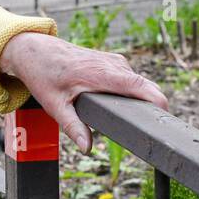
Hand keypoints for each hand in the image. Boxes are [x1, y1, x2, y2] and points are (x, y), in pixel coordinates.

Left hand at [0, 31, 168, 153]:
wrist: (35, 51)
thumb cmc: (43, 76)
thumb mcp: (54, 105)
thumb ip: (72, 127)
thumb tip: (86, 147)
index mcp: (102, 74)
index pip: (142, 88)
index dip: (158, 104)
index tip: (163, 121)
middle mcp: (114, 65)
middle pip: (148, 88)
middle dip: (152, 109)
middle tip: (147, 131)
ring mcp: (116, 62)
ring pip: (140, 85)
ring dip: (139, 101)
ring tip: (133, 121)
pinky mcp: (115, 63)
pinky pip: (131, 80)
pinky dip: (132, 93)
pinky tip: (123, 107)